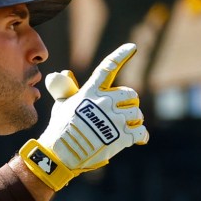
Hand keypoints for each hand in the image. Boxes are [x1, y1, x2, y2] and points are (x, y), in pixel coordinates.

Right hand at [19, 43, 147, 190]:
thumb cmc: (60, 129)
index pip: (108, 67)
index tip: (132, 47)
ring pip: (137, 114)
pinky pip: (141, 132)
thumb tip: (63, 73)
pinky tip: (138, 139)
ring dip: (134, 120)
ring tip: (124, 127)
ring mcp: (114, 119)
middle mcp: (105, 102)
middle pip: (131, 95)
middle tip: (123, 112)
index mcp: (91, 91)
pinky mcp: (121, 136)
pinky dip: (141, 136)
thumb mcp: (62, 105)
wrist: (61, 154)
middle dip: (129, 103)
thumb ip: (67, 89)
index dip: (121, 55)